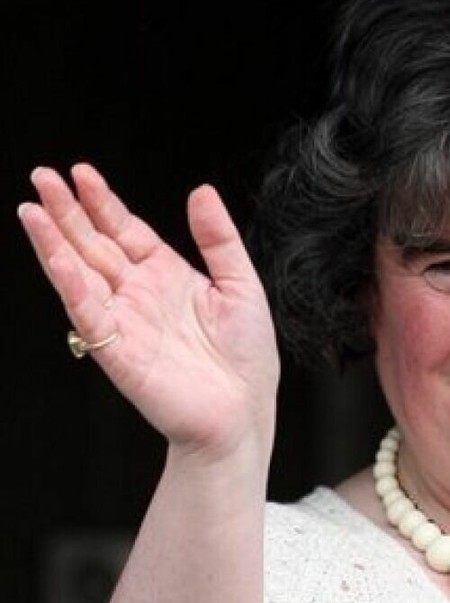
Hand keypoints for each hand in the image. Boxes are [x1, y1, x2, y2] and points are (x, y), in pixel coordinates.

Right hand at [19, 163, 279, 459]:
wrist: (243, 412)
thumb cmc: (247, 358)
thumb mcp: (242, 286)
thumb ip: (218, 239)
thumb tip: (202, 192)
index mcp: (167, 276)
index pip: (125, 230)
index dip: (103, 202)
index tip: (81, 173)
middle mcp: (140, 295)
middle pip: (95, 245)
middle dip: (68, 212)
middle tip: (42, 177)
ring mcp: (125, 321)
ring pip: (81, 274)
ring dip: (54, 243)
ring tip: (32, 211)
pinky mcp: (117, 351)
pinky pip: (88, 313)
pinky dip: (71, 285)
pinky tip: (57, 257)